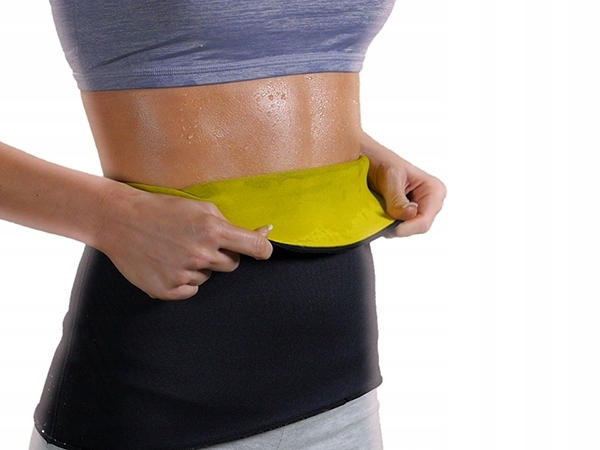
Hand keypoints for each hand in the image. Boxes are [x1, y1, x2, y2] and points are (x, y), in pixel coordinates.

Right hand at [95, 187, 272, 300]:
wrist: (120, 220)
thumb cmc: (163, 209)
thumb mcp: (200, 207)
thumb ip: (231, 223)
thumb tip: (265, 233)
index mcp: (213, 230)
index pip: (256, 248)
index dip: (264, 250)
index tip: (263, 252)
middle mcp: (201, 254)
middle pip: (233, 265)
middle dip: (223, 255)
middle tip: (200, 243)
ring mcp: (183, 274)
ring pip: (209, 277)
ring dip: (199, 267)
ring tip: (176, 250)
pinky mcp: (167, 289)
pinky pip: (190, 291)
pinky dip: (183, 280)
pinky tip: (167, 263)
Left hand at [367, 153, 445, 237]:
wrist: (368, 159)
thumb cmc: (381, 162)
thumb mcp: (389, 177)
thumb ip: (397, 199)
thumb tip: (410, 214)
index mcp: (434, 190)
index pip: (424, 221)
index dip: (404, 228)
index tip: (386, 224)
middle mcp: (431, 202)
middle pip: (415, 228)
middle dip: (397, 225)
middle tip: (379, 213)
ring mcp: (420, 209)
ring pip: (406, 229)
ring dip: (390, 223)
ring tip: (379, 207)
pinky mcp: (408, 214)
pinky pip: (399, 227)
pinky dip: (387, 222)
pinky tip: (380, 210)